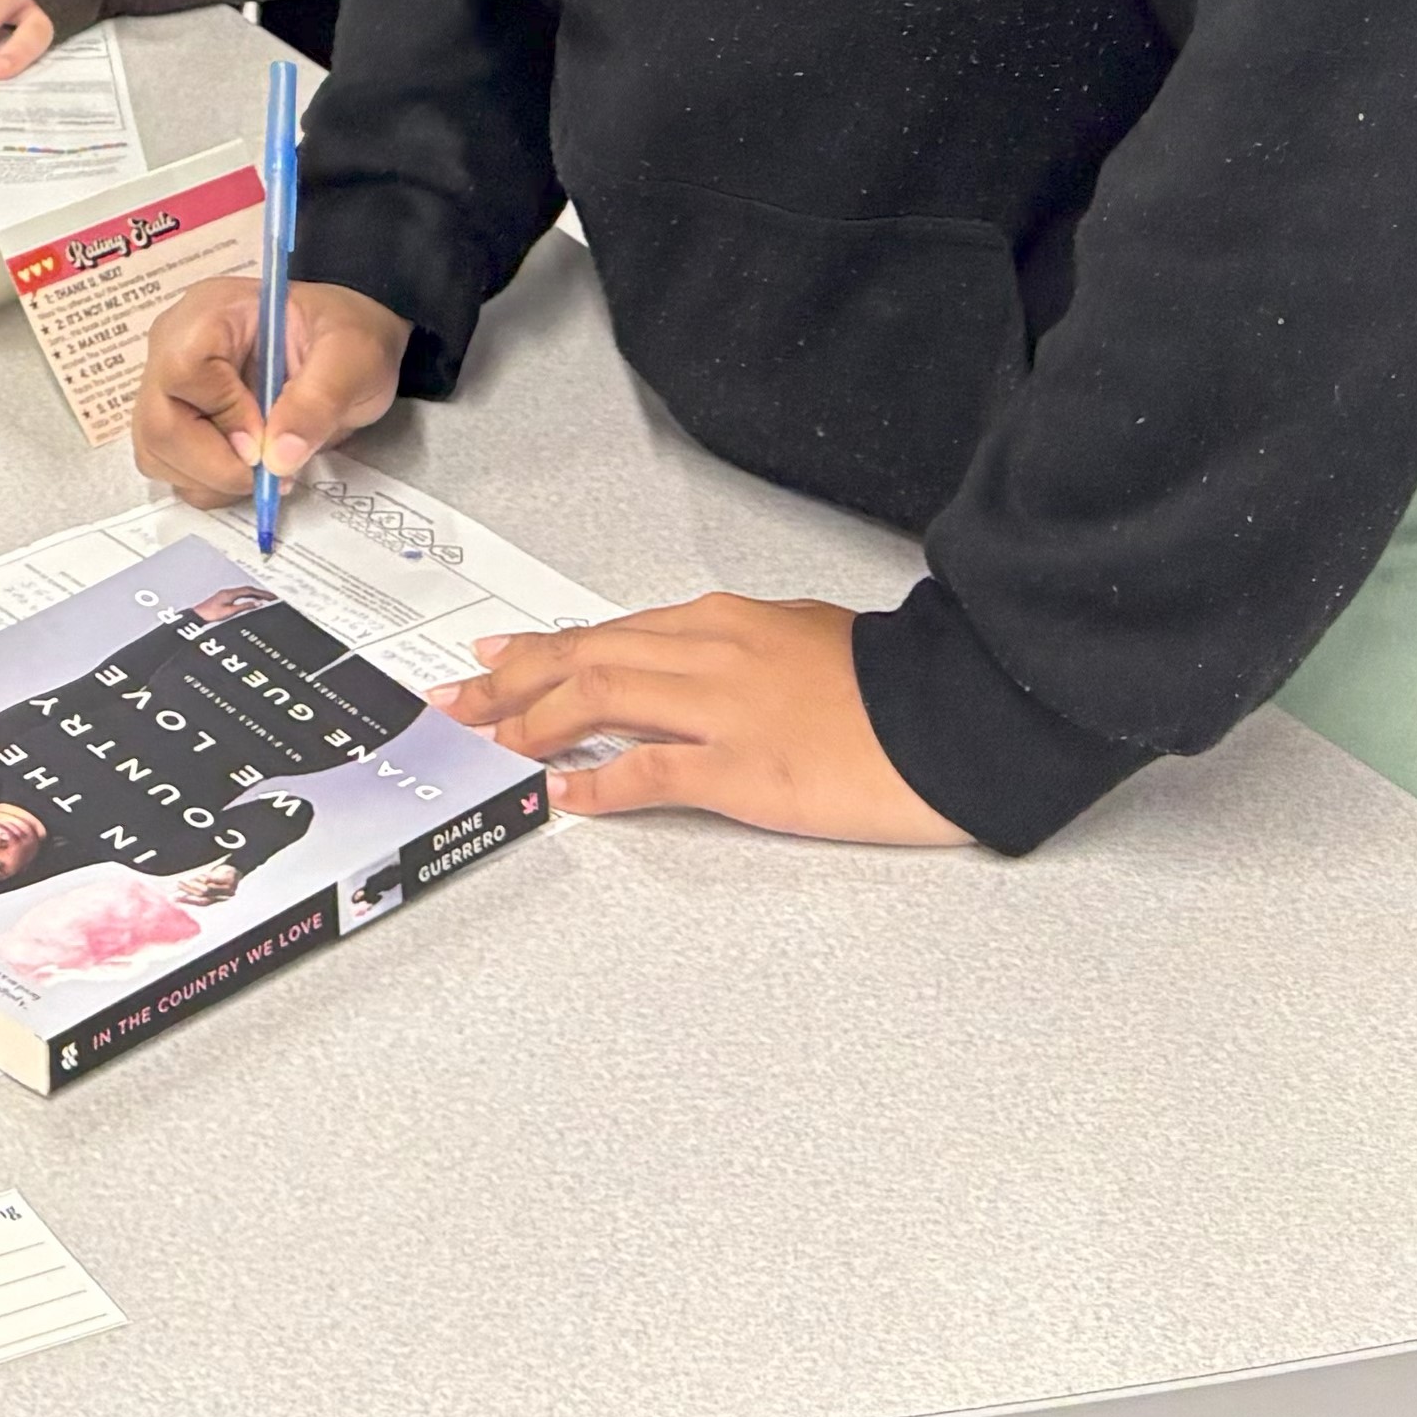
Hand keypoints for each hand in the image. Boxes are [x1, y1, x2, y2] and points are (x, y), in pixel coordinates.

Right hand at [130, 275, 407, 511]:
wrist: (346, 353)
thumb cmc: (348, 339)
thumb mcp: (353, 358)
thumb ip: (317, 401)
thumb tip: (275, 459)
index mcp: (211, 313)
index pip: (183, 370)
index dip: (222, 416)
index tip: (267, 441)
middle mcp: (173, 347)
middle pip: (158, 422)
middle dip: (214, 464)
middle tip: (269, 472)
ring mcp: (169, 387)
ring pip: (156, 453)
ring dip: (211, 479)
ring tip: (265, 469)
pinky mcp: (176, 421)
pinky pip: (170, 467)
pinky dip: (210, 484)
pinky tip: (249, 470)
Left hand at [433, 595, 965, 847]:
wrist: (961, 713)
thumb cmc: (893, 685)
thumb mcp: (804, 639)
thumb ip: (738, 650)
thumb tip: (687, 663)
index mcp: (726, 623)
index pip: (609, 633)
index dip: (539, 649)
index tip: (490, 659)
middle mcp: (711, 654)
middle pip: (584, 659)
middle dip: (509, 682)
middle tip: (455, 703)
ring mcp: (724, 711)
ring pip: (600, 699)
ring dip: (531, 723)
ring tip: (486, 744)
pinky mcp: (745, 770)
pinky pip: (651, 772)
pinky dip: (597, 780)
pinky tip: (561, 793)